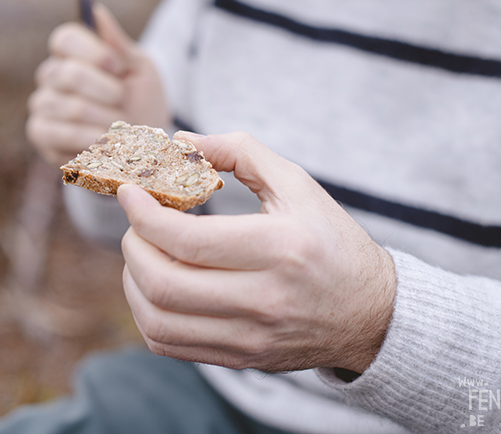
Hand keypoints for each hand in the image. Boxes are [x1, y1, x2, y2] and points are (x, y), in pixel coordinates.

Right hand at [27, 5, 169, 166]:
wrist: (143, 145)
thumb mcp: (141, 71)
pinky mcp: (41, 135)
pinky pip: (62, 134)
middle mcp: (50, 76)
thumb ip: (119, 45)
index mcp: (72, 53)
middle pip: (69, 74)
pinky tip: (105, 142)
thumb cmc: (141, 101)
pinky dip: (92, 140)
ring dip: (106, 119)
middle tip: (122, 101)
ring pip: (70, 107)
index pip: (65, 38)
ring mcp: (42, 105)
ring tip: (120, 125)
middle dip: (107, 92)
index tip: (118, 67)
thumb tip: (97, 13)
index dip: (94, 53)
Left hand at [117, 131, 395, 373]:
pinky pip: (168, 344)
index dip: (143, 215)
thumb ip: (239, 152)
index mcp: (282, 248)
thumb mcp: (297, 184)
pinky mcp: (241, 358)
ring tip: (143, 252)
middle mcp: (265, 299)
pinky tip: (155, 285)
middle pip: (163, 283)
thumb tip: (181, 142)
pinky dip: (146, 312)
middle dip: (133, 245)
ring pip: (157, 320)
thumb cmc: (330, 240)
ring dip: (133, 281)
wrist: (371, 313)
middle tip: (136, 223)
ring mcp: (250, 336)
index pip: (188, 240)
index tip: (129, 193)